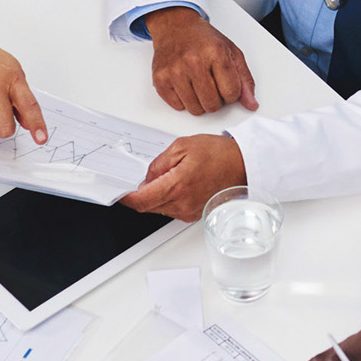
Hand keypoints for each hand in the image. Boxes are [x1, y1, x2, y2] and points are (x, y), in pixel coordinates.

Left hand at [119, 132, 246, 220]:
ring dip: (154, 196)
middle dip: (140, 194)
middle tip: (139, 179)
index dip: (125, 198)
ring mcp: (188, 212)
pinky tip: (175, 183)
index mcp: (177, 187)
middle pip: (147, 207)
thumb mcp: (182, 147)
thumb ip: (158, 164)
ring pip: (159, 208)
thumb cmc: (218, 154)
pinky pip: (171, 209)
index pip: (141, 201)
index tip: (118, 192)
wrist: (243, 165)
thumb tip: (147, 178)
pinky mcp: (193, 214)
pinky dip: (166, 198)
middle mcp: (182, 204)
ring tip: (166, 175)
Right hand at [141, 7, 257, 114]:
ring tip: (198, 84)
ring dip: (199, 101)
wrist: (175, 26)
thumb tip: (251, 104)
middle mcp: (194, 61)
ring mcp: (175, 71)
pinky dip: (183, 100)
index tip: (226, 84)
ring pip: (195, 109)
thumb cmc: (203, 39)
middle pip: (213, 105)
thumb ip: (244, 80)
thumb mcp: (231, 52)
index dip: (231, 93)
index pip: (232, 93)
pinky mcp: (160, 79)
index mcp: (216, 53)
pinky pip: (178, 106)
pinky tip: (185, 84)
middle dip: (216, 99)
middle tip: (211, 84)